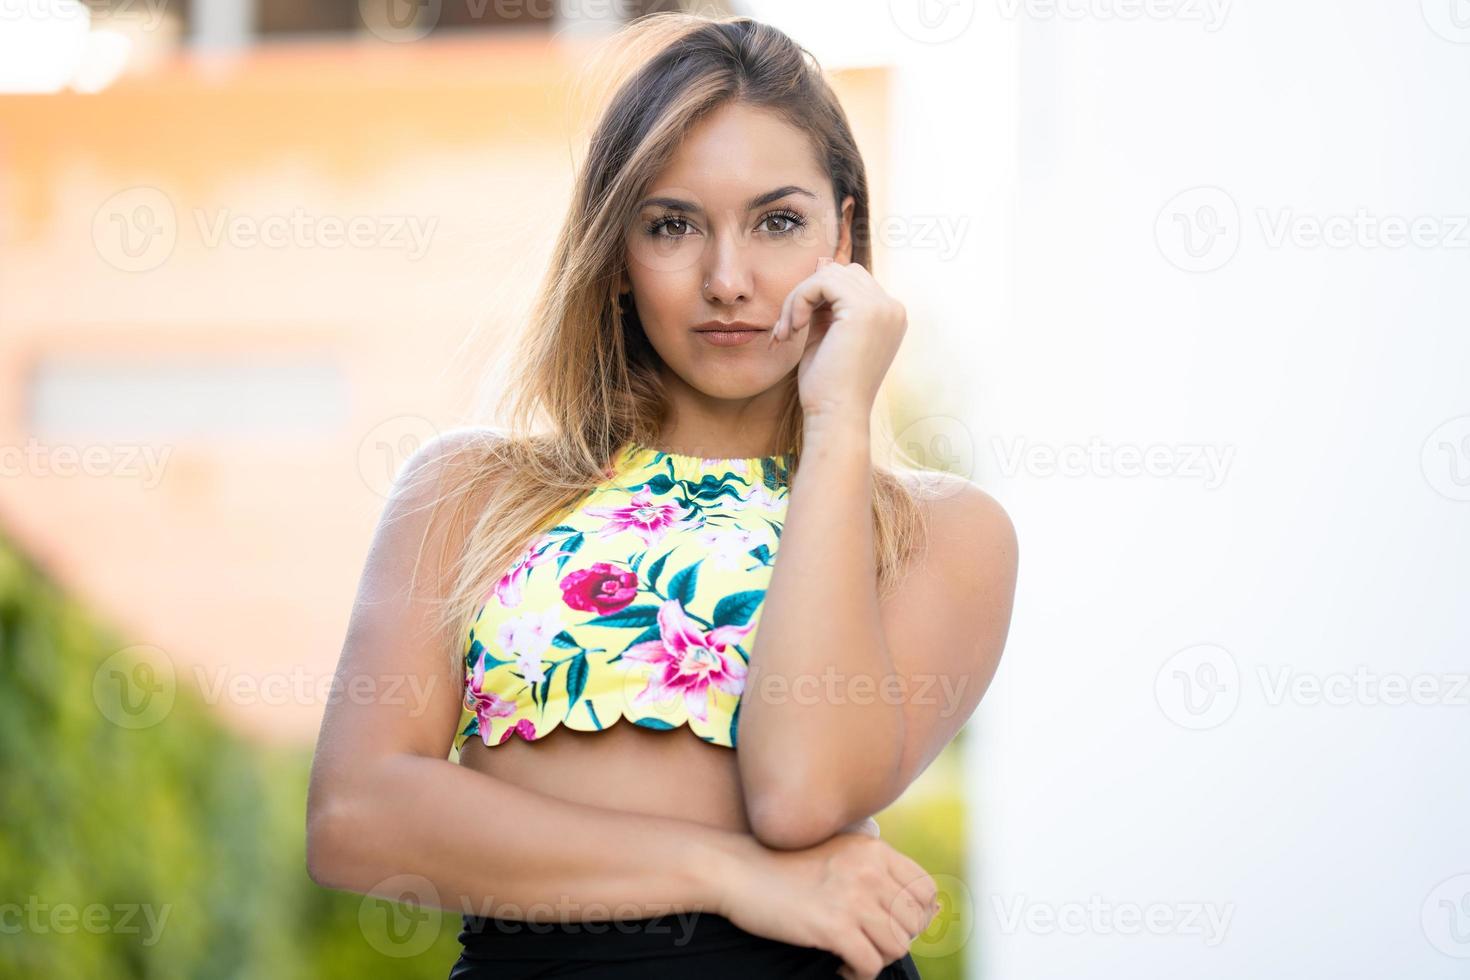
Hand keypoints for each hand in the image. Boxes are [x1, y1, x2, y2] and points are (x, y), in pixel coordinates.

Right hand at [714, 828, 937, 979]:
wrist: (738, 870)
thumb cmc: (785, 865)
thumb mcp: (837, 852)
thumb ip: (873, 869)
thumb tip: (922, 907)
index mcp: (874, 850)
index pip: (926, 889)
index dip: (919, 916)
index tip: (894, 927)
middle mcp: (869, 870)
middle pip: (914, 922)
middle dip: (895, 940)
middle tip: (868, 944)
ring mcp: (853, 898)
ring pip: (897, 946)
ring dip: (877, 958)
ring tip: (853, 957)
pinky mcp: (833, 926)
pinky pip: (870, 964)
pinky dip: (859, 974)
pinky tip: (839, 967)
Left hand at [766, 255, 907, 420]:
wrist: (835, 416)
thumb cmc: (827, 387)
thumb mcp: (828, 337)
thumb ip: (826, 308)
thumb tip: (815, 274)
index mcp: (889, 317)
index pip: (851, 283)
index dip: (817, 298)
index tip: (794, 328)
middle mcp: (893, 309)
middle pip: (842, 273)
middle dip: (807, 294)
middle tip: (787, 329)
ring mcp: (883, 307)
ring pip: (829, 274)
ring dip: (798, 298)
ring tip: (788, 330)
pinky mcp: (864, 309)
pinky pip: (821, 282)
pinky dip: (799, 300)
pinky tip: (794, 329)